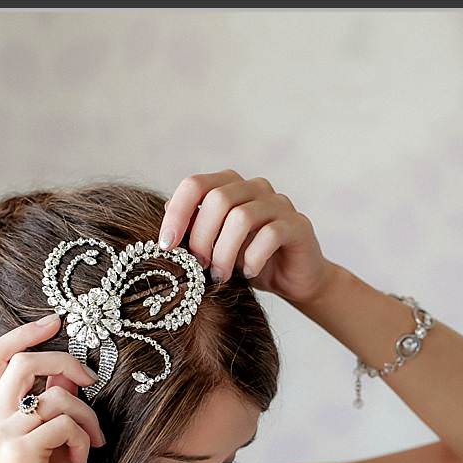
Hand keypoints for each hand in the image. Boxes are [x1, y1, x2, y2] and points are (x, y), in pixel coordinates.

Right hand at [0, 314, 106, 462]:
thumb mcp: (49, 433)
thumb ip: (49, 399)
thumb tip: (66, 369)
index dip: (22, 332)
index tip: (55, 320)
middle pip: (24, 361)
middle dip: (66, 361)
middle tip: (89, 378)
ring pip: (54, 394)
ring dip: (86, 413)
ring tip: (92, 438)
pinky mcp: (18, 452)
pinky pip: (64, 421)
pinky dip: (84, 435)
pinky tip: (83, 457)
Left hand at [160, 170, 332, 305]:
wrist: (290, 278)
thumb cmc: (245, 259)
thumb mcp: (211, 245)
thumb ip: (193, 227)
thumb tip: (164, 208)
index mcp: (230, 186)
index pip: (196, 184)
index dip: (177, 213)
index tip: (165, 247)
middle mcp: (256, 187)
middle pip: (218, 199)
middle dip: (201, 239)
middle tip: (198, 267)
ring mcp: (279, 203)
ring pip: (242, 217)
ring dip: (224, 253)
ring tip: (220, 276)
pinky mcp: (297, 225)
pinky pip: (270, 235)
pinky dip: (252, 258)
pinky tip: (248, 272)